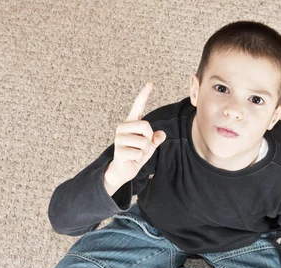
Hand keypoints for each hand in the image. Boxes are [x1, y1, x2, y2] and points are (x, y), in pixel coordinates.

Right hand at [104, 81, 165, 195]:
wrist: (123, 170)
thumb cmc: (136, 155)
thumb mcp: (149, 146)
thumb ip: (155, 139)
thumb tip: (161, 135)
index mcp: (131, 123)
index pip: (138, 106)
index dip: (144, 95)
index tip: (150, 83)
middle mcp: (123, 127)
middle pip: (146, 126)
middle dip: (149, 139)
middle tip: (142, 147)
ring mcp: (119, 138)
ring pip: (143, 142)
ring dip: (144, 152)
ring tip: (135, 154)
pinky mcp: (118, 150)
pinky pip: (139, 153)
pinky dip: (139, 159)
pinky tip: (131, 159)